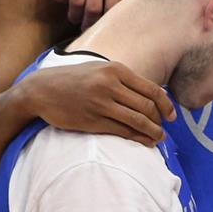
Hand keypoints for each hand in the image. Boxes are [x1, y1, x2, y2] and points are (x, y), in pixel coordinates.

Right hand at [19, 60, 174, 144]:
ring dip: (153, 132)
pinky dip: (138, 138)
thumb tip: (158, 93)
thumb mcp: (100, 70)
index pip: (152, 90)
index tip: (172, 116)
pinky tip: (145, 142)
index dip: (167, 106)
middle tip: (163, 128)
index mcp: (115, 70)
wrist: (40, 90)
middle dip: (160, 121)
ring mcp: (100, 103)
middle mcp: (109, 85)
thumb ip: (126, 80)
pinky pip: (122, 131)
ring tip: (158, 138)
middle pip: (148, 106)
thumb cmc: (74, 80)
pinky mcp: (92, 120)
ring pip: (138, 120)